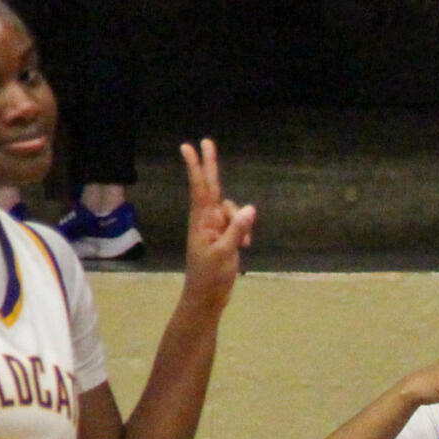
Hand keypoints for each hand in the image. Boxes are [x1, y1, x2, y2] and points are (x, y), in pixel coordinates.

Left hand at [176, 140, 255, 312]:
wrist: (206, 297)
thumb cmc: (210, 277)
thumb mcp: (225, 254)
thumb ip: (236, 230)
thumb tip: (249, 208)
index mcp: (202, 222)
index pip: (200, 189)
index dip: (197, 168)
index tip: (189, 147)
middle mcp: (206, 220)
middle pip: (210, 187)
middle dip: (210, 165)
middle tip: (206, 141)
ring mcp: (214, 228)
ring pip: (231, 209)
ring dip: (241, 221)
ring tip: (244, 245)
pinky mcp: (222, 237)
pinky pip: (237, 224)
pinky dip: (244, 231)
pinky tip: (245, 247)